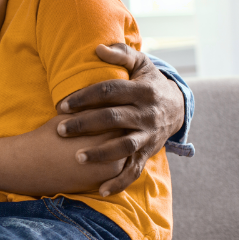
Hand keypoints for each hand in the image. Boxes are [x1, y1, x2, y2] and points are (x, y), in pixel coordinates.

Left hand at [56, 43, 184, 195]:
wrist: (178, 107)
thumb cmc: (149, 82)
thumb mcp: (141, 64)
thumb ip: (121, 55)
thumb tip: (97, 49)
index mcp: (142, 90)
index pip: (110, 91)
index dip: (85, 97)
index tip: (62, 105)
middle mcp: (146, 114)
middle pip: (113, 119)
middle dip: (86, 125)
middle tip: (60, 130)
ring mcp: (148, 136)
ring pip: (124, 146)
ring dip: (101, 154)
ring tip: (77, 158)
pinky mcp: (148, 153)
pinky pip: (134, 170)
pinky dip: (119, 182)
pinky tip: (100, 190)